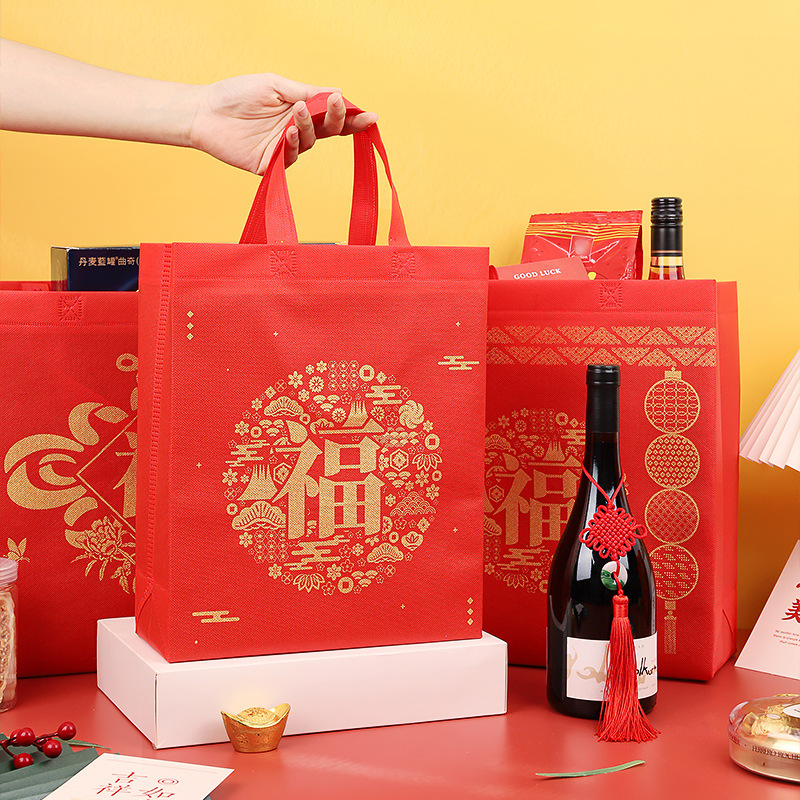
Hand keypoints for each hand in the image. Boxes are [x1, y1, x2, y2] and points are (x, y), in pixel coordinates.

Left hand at [187, 74, 377, 173]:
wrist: (205, 112)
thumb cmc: (236, 95)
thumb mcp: (275, 85)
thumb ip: (306, 92)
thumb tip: (336, 93)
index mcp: (299, 111)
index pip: (331, 116)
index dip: (352, 117)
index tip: (370, 115)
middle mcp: (296, 131)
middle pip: (328, 131)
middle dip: (339, 119)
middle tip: (337, 105)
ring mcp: (285, 149)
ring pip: (310, 142)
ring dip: (306, 126)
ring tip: (295, 111)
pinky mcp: (272, 165)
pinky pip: (291, 158)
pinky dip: (293, 144)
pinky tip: (288, 131)